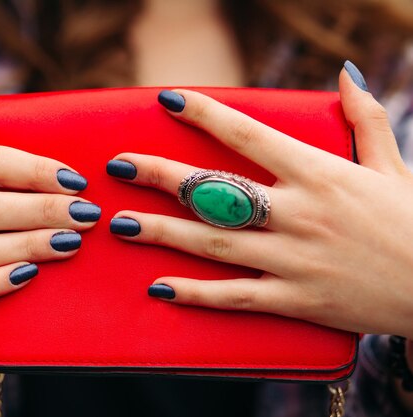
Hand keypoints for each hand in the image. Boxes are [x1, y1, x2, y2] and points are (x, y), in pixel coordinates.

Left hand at [108, 65, 412, 337]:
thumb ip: (363, 119)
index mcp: (320, 174)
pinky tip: (159, 287)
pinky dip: (196, 294)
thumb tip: (347, 75)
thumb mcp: (392, 165)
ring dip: (162, 233)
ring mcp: (294, 260)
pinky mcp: (297, 301)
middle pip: (215, 191)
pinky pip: (236, 297)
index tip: (165, 102)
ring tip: (120, 225)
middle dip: (161, 177)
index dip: (204, 115)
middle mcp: (299, 215)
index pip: (248, 136)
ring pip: (213, 244)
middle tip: (118, 167)